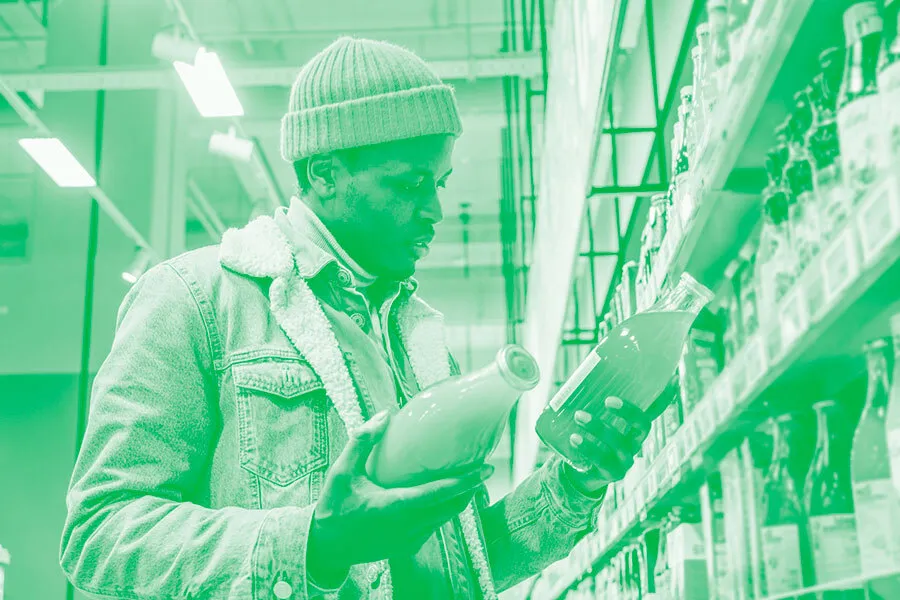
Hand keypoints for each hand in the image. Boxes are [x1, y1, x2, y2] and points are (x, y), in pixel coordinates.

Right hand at [307, 411, 493, 585]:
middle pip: (450, 507)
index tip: (485, 470)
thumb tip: (386, 414)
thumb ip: (362, 442)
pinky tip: (442, 496)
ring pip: (444, 518)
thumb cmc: (334, 506)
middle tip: (481, 468)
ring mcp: (409, 540)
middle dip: (469, 489)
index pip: (439, 494)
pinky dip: (443, 511)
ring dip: (457, 500)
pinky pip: (433, 527)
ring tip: (468, 479)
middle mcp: (408, 527)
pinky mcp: (407, 547)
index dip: (465, 482)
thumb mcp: (341, 472)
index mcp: (395, 507)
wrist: (325, 547)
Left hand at [564, 396, 650, 493]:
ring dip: (598, 427)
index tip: (643, 389)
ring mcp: (626, 460)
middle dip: (626, 412)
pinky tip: (574, 438)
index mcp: (634, 428)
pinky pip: (601, 460)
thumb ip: (595, 403)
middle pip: (640, 427)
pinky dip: (587, 448)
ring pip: (618, 443)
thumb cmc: (591, 438)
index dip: (654, 402)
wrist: (583, 473)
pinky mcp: (612, 474)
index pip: (649, 413)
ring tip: (578, 416)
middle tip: (606, 400)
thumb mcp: (596, 421)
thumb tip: (580, 375)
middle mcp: (635, 444)